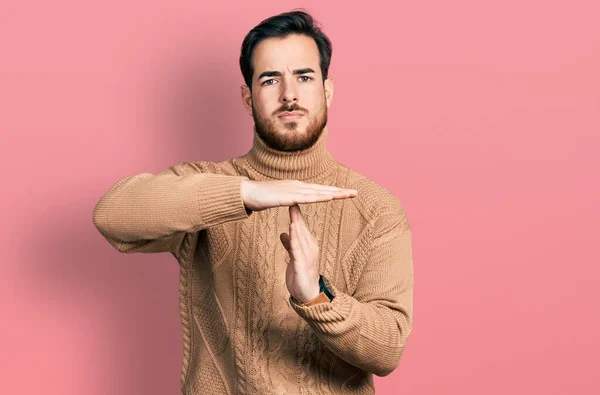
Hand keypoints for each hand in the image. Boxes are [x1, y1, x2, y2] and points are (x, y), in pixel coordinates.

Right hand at [241, 179, 356, 211]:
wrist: (247, 193)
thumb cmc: (262, 197)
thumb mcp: (281, 199)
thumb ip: (291, 199)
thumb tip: (297, 201)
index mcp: (298, 188)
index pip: (319, 190)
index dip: (334, 191)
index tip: (347, 193)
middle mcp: (298, 186)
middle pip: (322, 189)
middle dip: (339, 191)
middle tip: (355, 193)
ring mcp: (293, 190)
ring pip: (317, 192)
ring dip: (333, 193)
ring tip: (346, 194)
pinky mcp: (287, 197)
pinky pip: (305, 198)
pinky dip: (318, 197)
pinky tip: (328, 198)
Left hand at [280, 205, 319, 302]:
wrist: (308, 295)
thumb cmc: (301, 276)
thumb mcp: (293, 257)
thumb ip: (289, 245)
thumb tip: (283, 233)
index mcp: (308, 245)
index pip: (302, 226)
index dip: (297, 213)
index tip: (291, 200)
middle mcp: (310, 248)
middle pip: (302, 228)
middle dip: (297, 213)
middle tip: (292, 197)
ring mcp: (307, 256)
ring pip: (301, 236)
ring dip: (296, 222)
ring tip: (292, 209)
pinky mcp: (302, 264)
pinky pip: (297, 249)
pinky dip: (294, 239)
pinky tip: (291, 230)